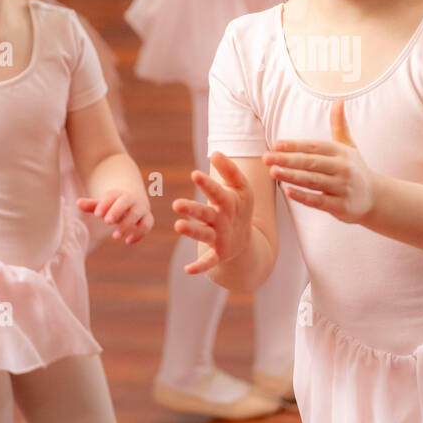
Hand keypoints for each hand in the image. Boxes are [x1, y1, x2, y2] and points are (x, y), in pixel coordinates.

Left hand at [77, 189, 152, 244]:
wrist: (135, 201)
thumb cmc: (114, 205)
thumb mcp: (103, 204)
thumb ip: (92, 205)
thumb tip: (77, 202)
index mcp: (118, 194)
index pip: (112, 196)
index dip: (105, 204)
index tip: (97, 214)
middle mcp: (131, 200)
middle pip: (126, 202)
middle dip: (117, 211)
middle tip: (107, 221)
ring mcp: (141, 209)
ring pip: (137, 214)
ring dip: (127, 224)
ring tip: (114, 236)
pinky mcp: (147, 219)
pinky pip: (147, 225)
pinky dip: (139, 233)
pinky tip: (128, 241)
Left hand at [172, 152, 255, 274]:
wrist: (247, 238)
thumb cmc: (239, 206)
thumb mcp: (241, 187)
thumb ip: (229, 169)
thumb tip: (215, 152)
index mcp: (229, 201)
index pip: (217, 191)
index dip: (207, 183)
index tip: (194, 174)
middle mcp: (224, 219)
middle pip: (206, 213)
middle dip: (193, 209)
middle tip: (176, 204)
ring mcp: (221, 237)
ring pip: (204, 234)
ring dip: (192, 231)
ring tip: (177, 226)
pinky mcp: (219, 254)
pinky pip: (209, 261)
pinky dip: (200, 267)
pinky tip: (187, 270)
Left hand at [263, 100, 374, 223]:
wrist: (375, 197)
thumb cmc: (354, 168)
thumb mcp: (348, 145)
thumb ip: (339, 123)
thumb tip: (338, 99)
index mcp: (341, 152)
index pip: (314, 146)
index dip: (294, 145)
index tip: (275, 144)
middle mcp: (343, 168)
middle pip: (311, 162)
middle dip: (287, 159)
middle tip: (266, 158)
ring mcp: (343, 187)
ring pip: (313, 180)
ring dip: (292, 176)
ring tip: (273, 171)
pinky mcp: (341, 205)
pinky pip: (319, 200)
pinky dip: (303, 196)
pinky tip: (288, 192)